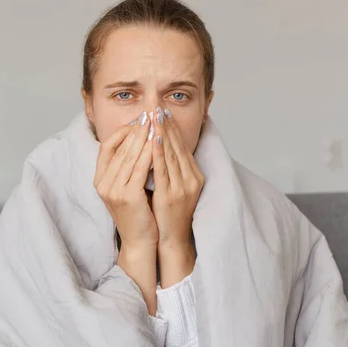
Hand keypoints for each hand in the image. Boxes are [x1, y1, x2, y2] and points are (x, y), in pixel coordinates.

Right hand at [94, 110, 158, 312]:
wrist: (140, 241)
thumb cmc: (138, 212)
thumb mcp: (127, 186)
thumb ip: (127, 165)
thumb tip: (138, 139)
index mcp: (100, 179)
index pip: (107, 145)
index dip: (123, 130)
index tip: (139, 119)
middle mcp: (102, 183)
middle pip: (119, 147)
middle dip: (137, 128)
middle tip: (150, 113)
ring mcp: (112, 190)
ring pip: (130, 155)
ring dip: (144, 136)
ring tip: (155, 121)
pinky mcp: (127, 196)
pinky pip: (139, 168)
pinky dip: (149, 152)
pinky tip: (159, 141)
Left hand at [151, 107, 203, 286]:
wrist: (173, 240)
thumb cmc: (171, 214)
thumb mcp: (175, 187)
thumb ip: (172, 169)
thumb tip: (163, 148)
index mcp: (194, 175)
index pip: (182, 146)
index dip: (172, 127)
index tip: (163, 111)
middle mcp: (191, 178)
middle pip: (178, 146)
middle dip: (167, 125)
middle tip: (158, 106)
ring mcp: (183, 187)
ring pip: (172, 154)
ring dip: (163, 133)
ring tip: (155, 116)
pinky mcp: (172, 195)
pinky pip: (164, 169)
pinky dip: (159, 153)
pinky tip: (154, 139)